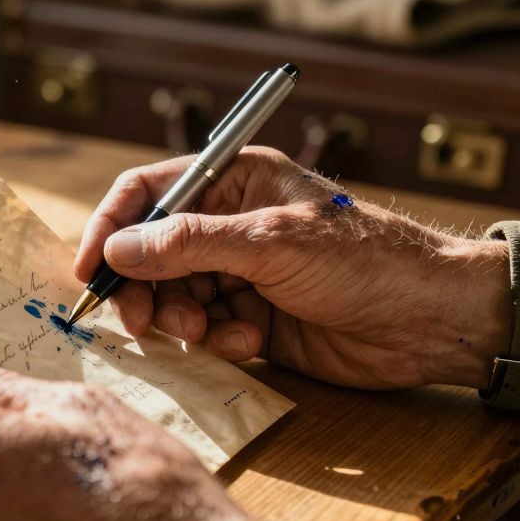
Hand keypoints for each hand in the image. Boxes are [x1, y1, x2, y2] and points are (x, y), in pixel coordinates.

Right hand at [75, 147, 511, 389]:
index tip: (90, 271)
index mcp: (234, 180)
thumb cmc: (364, 261)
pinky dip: (218, 340)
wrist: (429, 322)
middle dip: (145, 288)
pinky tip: (252, 340)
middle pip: (151, 252)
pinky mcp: (251, 318)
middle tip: (144, 322)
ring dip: (183, 319)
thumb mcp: (269, 243)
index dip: (111, 227)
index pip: (148, 192)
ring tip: (210, 331)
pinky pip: (205, 329)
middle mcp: (230, 222)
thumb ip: (188, 244)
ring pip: (173, 296)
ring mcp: (240, 272)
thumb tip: (117, 248)